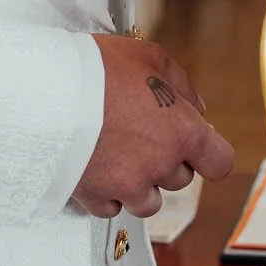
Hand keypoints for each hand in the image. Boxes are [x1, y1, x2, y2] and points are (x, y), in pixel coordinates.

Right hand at [73, 35, 236, 218]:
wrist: (46, 91)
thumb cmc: (100, 69)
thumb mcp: (151, 57)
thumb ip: (182, 85)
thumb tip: (196, 107)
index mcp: (183, 132)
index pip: (219, 162)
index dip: (209, 154)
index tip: (196, 146)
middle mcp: (161, 165)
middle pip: (180, 179)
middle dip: (167, 161)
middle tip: (142, 134)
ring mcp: (128, 186)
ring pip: (148, 202)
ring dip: (140, 183)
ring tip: (119, 153)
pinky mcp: (96, 197)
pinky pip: (111, 207)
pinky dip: (107, 193)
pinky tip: (97, 166)